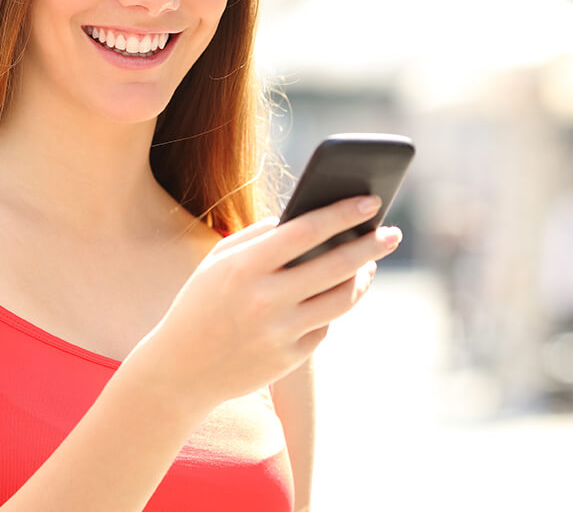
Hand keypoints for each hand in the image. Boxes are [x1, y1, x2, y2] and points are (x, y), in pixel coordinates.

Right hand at [123, 195, 401, 411]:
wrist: (180, 370)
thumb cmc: (200, 304)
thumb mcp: (218, 262)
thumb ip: (258, 237)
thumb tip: (307, 217)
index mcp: (244, 266)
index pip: (307, 230)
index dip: (343, 214)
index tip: (371, 202)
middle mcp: (265, 299)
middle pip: (336, 265)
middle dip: (371, 245)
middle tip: (392, 234)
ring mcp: (279, 332)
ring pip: (341, 299)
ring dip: (362, 278)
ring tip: (370, 265)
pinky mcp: (289, 359)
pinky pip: (325, 327)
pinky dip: (331, 309)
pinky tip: (335, 296)